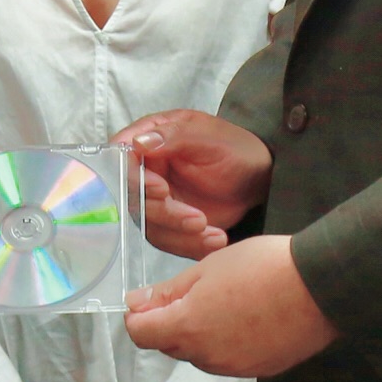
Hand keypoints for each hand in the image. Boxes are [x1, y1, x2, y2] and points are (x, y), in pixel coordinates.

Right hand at [113, 110, 271, 257]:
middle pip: (134, 198)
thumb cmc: (235, 149)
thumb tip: (138, 141)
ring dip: (180, 233)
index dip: (134, 177)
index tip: (161, 189)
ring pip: (150, 224)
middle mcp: (146, 170)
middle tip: (196, 218)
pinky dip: (191, 245)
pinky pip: (169, 240)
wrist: (258, 178)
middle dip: (165, 213)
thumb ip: (174, 136)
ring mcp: (155, 199)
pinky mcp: (168, 223)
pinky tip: (216, 239)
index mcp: (151, 138)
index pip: (123, 157)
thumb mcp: (209, 137)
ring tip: (212, 231)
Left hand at [124, 235, 337, 377]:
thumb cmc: (261, 266)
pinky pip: (228, 360)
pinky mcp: (259, 371)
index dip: (139, 315)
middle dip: (170, 322)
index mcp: (187, 328)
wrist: (320, 286)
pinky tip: (248, 318)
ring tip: (226, 301)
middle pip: (170, 345)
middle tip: (193, 291)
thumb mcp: (208, 268)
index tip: (149, 298)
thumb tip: (135, 303)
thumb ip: (169, 291)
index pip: (140, 334)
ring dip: (200, 334)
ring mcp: (234, 368)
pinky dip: (227, 343)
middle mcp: (205, 357)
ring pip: (200, 354)